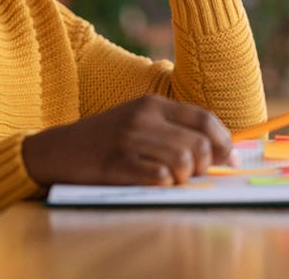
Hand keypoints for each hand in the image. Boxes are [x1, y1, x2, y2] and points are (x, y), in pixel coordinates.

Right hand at [21, 95, 233, 185]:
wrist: (59, 149)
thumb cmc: (106, 139)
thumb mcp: (139, 121)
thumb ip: (174, 130)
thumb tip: (221, 153)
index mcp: (153, 104)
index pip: (204, 119)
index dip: (224, 142)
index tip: (229, 160)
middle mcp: (143, 117)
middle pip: (198, 144)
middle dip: (204, 166)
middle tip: (194, 176)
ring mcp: (129, 139)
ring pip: (182, 161)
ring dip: (184, 178)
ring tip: (173, 181)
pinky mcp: (116, 163)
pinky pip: (158, 177)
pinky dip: (164, 185)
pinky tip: (155, 183)